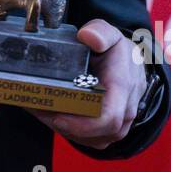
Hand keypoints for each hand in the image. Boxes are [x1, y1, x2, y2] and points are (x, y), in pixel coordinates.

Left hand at [29, 19, 145, 149]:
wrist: (131, 63)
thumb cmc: (118, 51)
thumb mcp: (111, 34)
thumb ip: (100, 32)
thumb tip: (87, 36)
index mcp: (122, 86)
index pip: (109, 117)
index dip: (83, 124)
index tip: (57, 116)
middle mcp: (124, 109)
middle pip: (98, 133)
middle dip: (65, 126)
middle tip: (39, 110)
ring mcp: (119, 123)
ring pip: (93, 139)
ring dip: (65, 130)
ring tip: (41, 112)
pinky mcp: (110, 130)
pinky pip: (91, 139)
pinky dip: (71, 132)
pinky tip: (52, 116)